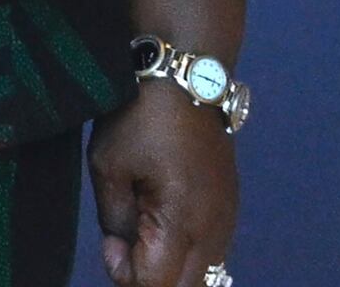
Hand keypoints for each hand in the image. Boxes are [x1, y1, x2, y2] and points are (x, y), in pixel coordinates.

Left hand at [87, 79, 237, 286]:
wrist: (187, 73)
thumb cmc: (140, 116)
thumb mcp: (109, 169)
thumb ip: (114, 224)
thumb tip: (123, 251)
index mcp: (181, 218)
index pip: (157, 285)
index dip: (125, 276)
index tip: (110, 244)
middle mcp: (213, 227)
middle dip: (152, 280)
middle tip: (126, 247)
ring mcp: (227, 218)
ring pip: (205, 275)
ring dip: (173, 271)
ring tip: (146, 236)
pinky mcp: (230, 207)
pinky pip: (213, 253)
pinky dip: (189, 256)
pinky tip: (167, 228)